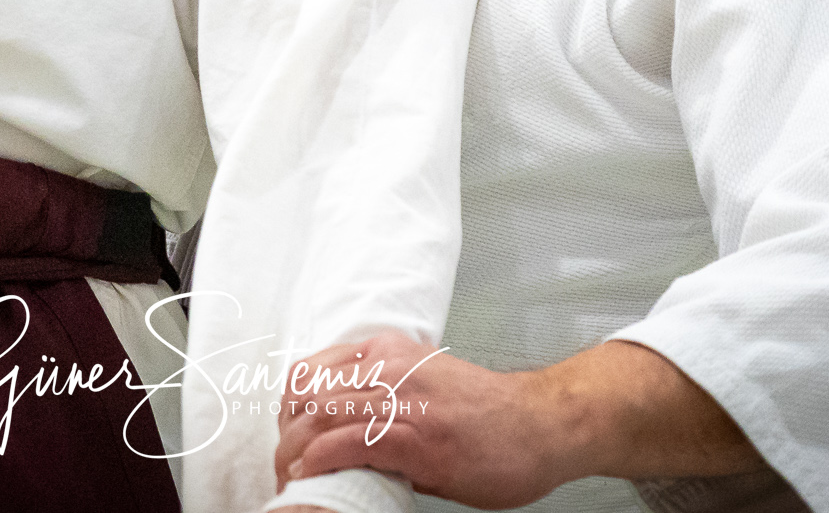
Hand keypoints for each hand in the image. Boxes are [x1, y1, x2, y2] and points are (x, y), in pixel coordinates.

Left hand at [274, 333, 574, 510]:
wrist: (544, 426)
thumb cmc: (491, 416)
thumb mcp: (426, 389)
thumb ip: (385, 402)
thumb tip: (341, 437)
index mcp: (390, 352)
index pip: (312, 370)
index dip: (290, 408)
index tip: (290, 437)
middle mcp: (391, 366)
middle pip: (308, 393)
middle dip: (287, 434)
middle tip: (285, 466)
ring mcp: (405, 400)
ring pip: (321, 416)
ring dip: (295, 452)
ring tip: (291, 477)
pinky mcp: (418, 437)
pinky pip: (351, 442)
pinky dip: (321, 459)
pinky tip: (310, 473)